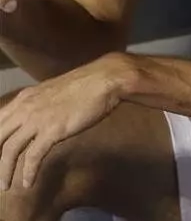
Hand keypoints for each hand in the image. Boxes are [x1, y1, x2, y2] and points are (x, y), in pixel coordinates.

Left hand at [0, 53, 125, 189]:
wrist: (104, 80)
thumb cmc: (85, 85)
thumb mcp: (52, 92)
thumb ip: (39, 105)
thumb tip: (35, 118)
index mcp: (23, 98)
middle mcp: (24, 109)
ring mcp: (37, 120)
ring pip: (10, 150)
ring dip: (5, 170)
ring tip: (4, 186)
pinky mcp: (52, 131)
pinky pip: (33, 156)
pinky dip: (29, 172)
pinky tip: (28, 183)